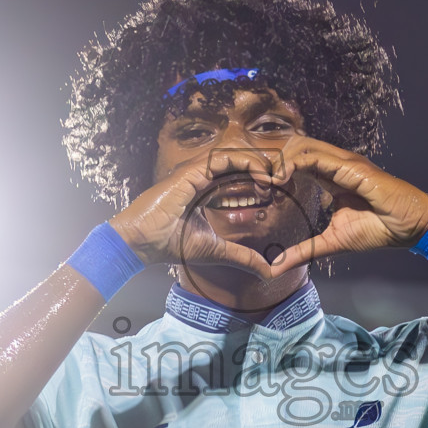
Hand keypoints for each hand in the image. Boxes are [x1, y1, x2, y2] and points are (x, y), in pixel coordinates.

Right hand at [108, 150, 284, 279]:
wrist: (143, 242)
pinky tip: (262, 178)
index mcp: (205, 190)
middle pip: (239, 163)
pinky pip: (225, 157)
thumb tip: (268, 272)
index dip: (257, 181)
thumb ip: (242, 256)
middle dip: (263, 169)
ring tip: (275, 180)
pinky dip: (247, 163)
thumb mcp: (216, 251)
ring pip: (235, 155)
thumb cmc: (170, 244)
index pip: (236, 177)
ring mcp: (196, 171)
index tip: (273, 195)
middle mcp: (201, 177)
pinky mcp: (193, 170)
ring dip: (258, 164)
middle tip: (284, 182)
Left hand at [268, 138, 427, 272]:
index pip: (296, 161)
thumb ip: (304, 251)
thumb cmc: (379, 230)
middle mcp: (335, 164)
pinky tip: (281, 178)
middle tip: (257, 182)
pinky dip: (293, 163)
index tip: (260, 188)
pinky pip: (315, 156)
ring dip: (278, 159)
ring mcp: (343, 162)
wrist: (410, 227)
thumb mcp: (332, 243)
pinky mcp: (350, 166)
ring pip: (301, 145)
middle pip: (294, 147)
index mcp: (330, 176)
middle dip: (272, 160)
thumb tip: (277, 267)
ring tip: (266, 180)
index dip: (275, 169)